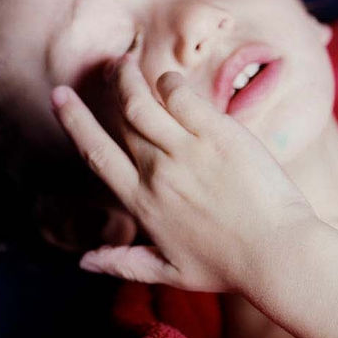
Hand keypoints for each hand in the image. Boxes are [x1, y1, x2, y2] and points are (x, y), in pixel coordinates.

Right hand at [49, 34, 318, 292]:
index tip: (60, 95)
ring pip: (144, 101)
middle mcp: (158, 173)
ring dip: (131, 78)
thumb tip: (83, 263)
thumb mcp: (169, 273)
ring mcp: (188, 151)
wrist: (277, 254)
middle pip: (122, 119)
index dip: (74, 120)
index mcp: (142, 204)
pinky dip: (169, 83)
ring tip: (129, 64)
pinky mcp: (220, 135)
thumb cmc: (228, 267)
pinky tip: (170, 80)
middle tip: (112, 67)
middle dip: (112, 87)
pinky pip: (183, 96)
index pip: (97, 153)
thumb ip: (123, 264)